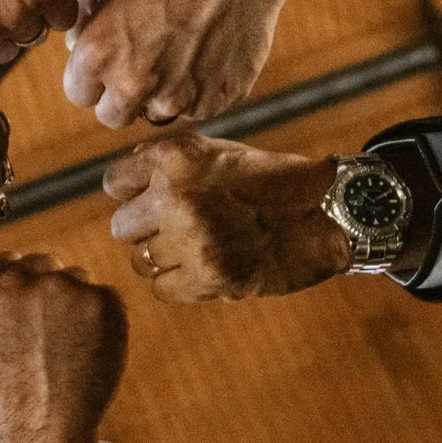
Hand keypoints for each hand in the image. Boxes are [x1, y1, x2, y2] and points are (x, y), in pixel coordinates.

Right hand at [0, 253, 128, 442]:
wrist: (41, 430)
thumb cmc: (4, 392)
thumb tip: (9, 267)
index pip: (12, 261)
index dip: (24, 290)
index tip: (28, 318)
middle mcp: (18, 279)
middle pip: (45, 264)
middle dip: (50, 292)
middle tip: (50, 336)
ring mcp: (62, 287)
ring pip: (77, 279)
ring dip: (77, 304)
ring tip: (68, 349)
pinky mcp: (101, 300)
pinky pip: (107, 297)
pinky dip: (105, 320)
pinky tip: (90, 351)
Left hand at [63, 0, 381, 128]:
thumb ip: (83, 24)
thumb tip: (77, 52)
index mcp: (99, 56)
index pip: (79, 94)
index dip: (92, 78)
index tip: (108, 63)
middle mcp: (135, 85)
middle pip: (113, 116)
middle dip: (121, 94)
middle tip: (142, 62)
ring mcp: (179, 98)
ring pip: (155, 116)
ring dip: (160, 95)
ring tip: (178, 53)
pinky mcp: (216, 101)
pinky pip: (195, 110)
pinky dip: (197, 90)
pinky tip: (205, 54)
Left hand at [103, 136, 350, 302]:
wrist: (327, 216)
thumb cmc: (271, 183)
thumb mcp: (218, 153)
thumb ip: (168, 164)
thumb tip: (122, 184)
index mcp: (177, 158)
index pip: (115, 183)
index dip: (135, 193)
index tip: (158, 198)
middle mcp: (177, 197)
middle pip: (122, 226)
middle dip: (146, 229)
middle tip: (182, 228)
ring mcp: (190, 240)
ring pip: (141, 261)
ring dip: (164, 259)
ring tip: (199, 247)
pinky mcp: (207, 277)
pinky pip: (162, 289)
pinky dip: (180, 284)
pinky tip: (206, 268)